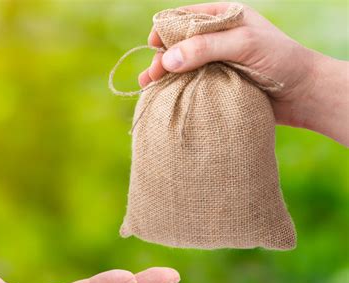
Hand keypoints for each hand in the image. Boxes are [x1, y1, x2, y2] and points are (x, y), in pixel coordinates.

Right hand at [139, 2, 348, 145]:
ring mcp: (216, 64)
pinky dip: (176, 90)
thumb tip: (167, 59)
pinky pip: (192, 86)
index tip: (153, 44)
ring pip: (182, 67)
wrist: (302, 94)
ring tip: (147, 87)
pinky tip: (163, 96)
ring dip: (165, 76)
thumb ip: (206, 48)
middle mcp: (217, 40)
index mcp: (224, 18)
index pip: (186, 18)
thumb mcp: (244, 45)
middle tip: (152, 75)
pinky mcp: (217, 86)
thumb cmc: (280, 60)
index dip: (166, 30)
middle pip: (179, 45)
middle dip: (162, 57)